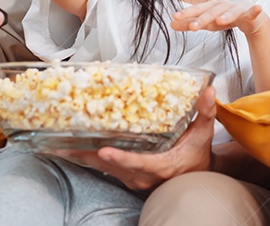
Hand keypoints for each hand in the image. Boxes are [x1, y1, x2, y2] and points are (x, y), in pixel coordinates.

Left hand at [61, 85, 215, 190]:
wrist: (195, 176)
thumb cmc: (196, 156)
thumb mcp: (203, 134)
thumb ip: (205, 112)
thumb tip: (209, 90)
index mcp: (162, 165)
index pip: (138, 163)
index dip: (120, 158)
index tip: (104, 151)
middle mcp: (144, 176)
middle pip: (112, 166)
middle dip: (89, 156)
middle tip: (66, 145)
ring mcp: (134, 178)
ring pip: (105, 168)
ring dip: (84, 157)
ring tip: (61, 146)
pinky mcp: (127, 176)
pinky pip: (105, 168)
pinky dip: (89, 158)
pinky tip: (73, 149)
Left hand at [171, 0, 267, 37]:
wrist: (250, 18)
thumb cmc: (226, 18)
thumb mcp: (207, 23)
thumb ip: (190, 24)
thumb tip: (170, 24)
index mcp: (212, 7)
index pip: (198, 9)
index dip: (187, 13)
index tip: (174, 18)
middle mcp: (224, 5)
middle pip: (213, 11)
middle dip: (203, 18)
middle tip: (193, 26)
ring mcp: (238, 8)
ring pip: (231, 11)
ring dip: (226, 15)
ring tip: (220, 21)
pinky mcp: (251, 13)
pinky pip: (253, 11)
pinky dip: (255, 10)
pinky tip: (258, 8)